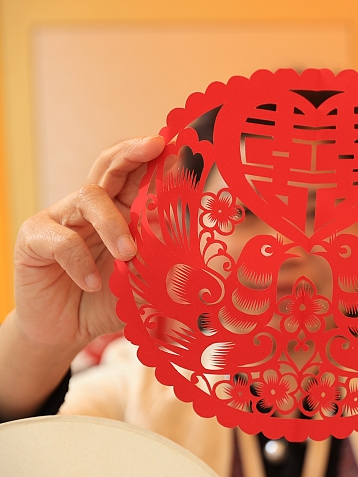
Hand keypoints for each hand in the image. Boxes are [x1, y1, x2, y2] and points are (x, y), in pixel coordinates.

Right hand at [13, 136, 164, 348]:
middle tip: (155, 145)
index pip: (139, 175)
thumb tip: (204, 257)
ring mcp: (61, 218)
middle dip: (133, 151)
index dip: (158, 159)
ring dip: (113, 224)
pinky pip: (61, 239)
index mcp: (121, 210)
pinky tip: (92, 284)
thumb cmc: (108, 300)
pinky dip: (80, 262)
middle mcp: (92, 207)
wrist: (66, 331)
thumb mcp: (144, 282)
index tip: (181, 146)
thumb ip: (166, 265)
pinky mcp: (34, 238)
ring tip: (128, 255)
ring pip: (89, 197)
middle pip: (110, 165)